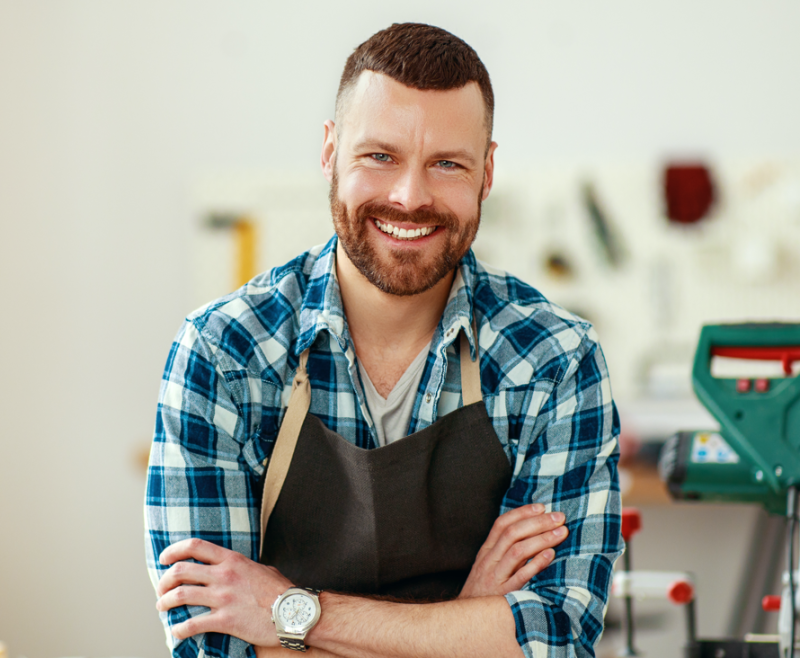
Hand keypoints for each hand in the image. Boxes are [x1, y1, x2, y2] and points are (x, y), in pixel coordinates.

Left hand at [156, 538, 292, 645]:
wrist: (295, 612)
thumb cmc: (282, 591)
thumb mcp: (262, 569)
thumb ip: (243, 567)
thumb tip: (235, 569)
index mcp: (232, 560)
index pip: (195, 546)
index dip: (174, 550)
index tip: (164, 559)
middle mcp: (224, 575)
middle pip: (181, 570)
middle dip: (164, 580)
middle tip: (161, 590)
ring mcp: (223, 597)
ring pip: (181, 595)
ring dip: (165, 602)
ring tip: (162, 607)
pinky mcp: (225, 620)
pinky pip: (192, 623)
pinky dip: (179, 628)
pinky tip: (177, 631)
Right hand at [458, 503, 567, 598]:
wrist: (466, 621)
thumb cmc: (483, 592)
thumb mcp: (488, 566)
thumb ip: (504, 550)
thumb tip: (530, 532)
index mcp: (486, 551)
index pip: (502, 524)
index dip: (522, 512)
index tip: (542, 507)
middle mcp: (489, 561)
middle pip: (512, 533)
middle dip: (538, 522)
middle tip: (559, 518)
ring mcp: (495, 577)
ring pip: (517, 551)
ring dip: (541, 538)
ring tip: (561, 533)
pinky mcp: (503, 595)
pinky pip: (520, 577)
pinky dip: (536, 564)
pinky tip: (550, 555)